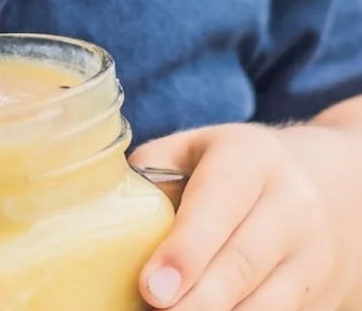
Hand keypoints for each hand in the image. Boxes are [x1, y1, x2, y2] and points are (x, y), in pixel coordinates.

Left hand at [129, 123, 346, 310]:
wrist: (332, 184)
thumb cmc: (238, 166)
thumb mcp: (197, 148)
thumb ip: (154, 171)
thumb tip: (110, 211)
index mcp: (251, 157)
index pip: (218, 203)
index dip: (185, 249)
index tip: (152, 286)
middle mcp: (293, 203)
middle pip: (242, 262)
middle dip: (195, 298)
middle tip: (154, 310)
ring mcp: (314, 252)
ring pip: (264, 302)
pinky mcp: (321, 292)